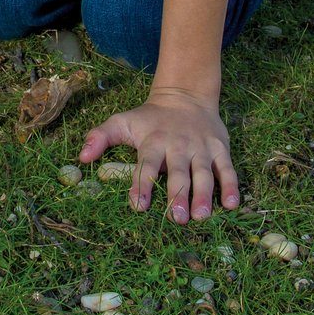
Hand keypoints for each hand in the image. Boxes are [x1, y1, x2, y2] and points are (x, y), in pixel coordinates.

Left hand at [79, 87, 239, 223]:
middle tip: (176, 218)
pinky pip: (228, 169)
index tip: (138, 206)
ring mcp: (201, 148)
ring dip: (204, 195)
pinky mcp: (220, 149)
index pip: (146, 164)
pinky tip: (232, 205)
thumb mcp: (122, 121)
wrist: (186, 96)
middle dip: (177, 195)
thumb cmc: (150, 119)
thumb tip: (81, 157)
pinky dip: (231, 186)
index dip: (142, 184)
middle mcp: (178, 145)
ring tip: (201, 216)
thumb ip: (101, 137)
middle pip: (178, 172)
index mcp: (153, 141)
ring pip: (204, 173)